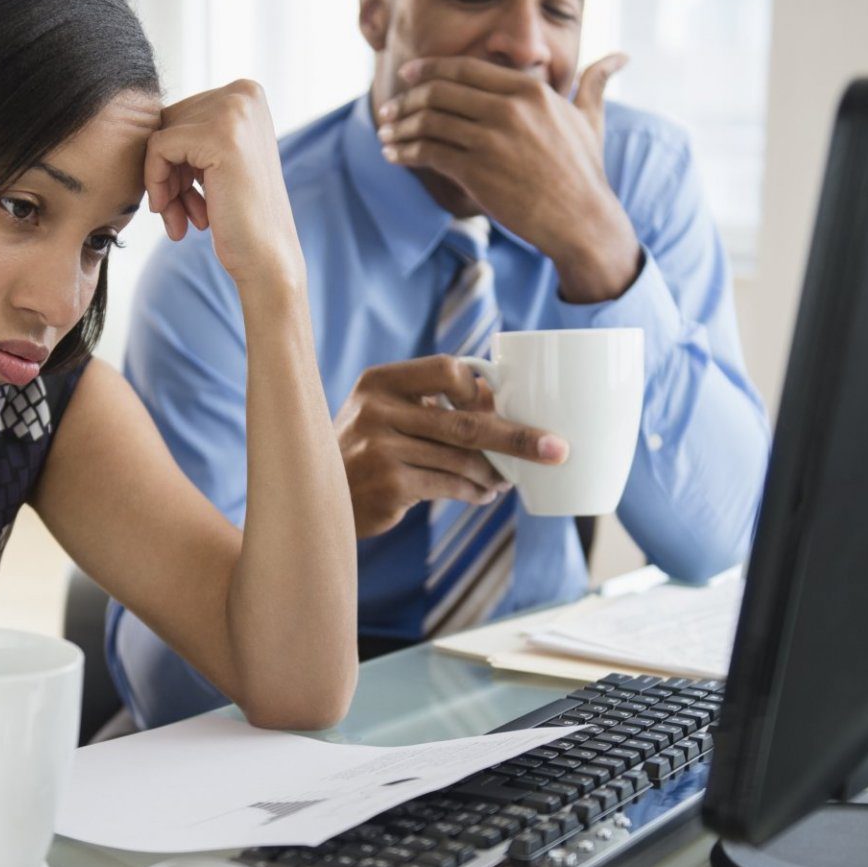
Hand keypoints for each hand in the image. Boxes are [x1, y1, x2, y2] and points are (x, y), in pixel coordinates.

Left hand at [144, 80, 304, 288]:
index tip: (182, 196)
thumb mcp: (215, 159)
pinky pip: (158, 147)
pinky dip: (157, 184)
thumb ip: (191, 130)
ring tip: (179, 218)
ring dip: (162, 182)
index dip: (173, 158)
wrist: (266, 256)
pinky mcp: (219, 135)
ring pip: (160, 135)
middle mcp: (244, 93)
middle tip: (178, 211)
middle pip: (169, 121)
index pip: (181, 113)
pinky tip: (177, 218)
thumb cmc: (238, 214)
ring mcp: (234, 111)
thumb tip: (139, 112)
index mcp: (247, 93)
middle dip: (167, 170)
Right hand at [335, 355, 566, 537]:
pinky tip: (482, 495)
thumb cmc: (361, 452)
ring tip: (505, 480)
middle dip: (517, 438)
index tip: (495, 407)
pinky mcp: (388, 483)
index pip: (447, 369)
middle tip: (556, 450)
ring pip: (462, 459)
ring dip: (493, 474)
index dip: (479, 389)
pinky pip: (449, 486)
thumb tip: (503, 406)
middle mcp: (377, 408)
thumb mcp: (383, 414)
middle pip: (466, 421)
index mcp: (380, 380)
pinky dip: (474, 492)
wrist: (311, 498)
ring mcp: (380, 447)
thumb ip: (429, 405)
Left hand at [376, 53, 641, 301]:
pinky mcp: (477, 171)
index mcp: (529, 90)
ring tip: (386, 134)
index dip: (429, 69)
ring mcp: (491, 139)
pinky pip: (428, 152)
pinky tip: (394, 157)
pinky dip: (405, 152)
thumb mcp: (590, 120)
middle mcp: (509, 109)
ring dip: (399, 127)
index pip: (465, 68)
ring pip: (429, 121)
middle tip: (389, 109)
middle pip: (440, 91)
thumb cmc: (584, 171)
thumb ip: (594, 84)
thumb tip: (618, 58)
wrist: (581, 219)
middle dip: (406, 99)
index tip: (408, 75)